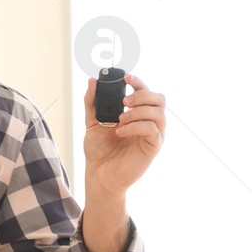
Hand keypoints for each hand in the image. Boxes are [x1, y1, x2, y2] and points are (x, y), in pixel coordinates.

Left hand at [82, 71, 164, 196]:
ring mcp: (153, 134)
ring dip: (138, 111)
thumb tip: (92, 81)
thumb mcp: (92, 122)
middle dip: (142, 95)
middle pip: (159, 99)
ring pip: (159, 113)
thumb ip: (92, 102)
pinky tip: (120, 131)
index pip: (146, 92)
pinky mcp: (153, 147)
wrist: (100, 175)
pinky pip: (152, 130)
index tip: (126, 77)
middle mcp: (149, 122)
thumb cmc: (99, 150)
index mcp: (138, 114)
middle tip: (124, 101)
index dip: (139, 82)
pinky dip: (136, 126)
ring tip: (120, 119)